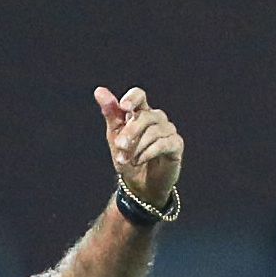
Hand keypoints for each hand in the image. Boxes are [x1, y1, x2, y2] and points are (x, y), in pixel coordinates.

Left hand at [94, 85, 183, 207]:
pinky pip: (163, 143)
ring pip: (154, 131)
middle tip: (120, 146)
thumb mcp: (115, 136)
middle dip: (130, 131)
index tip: (123, 108)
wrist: (138, 185)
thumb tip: (99, 90)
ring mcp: (168, 131)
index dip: (132, 98)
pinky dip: (148, 152)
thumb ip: (110, 114)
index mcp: (140, 112)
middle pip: (145, 116)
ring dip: (137, 147)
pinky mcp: (176, 145)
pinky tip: (139, 160)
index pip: (139, 95)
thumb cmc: (127, 157)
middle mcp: (157, 118)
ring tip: (128, 160)